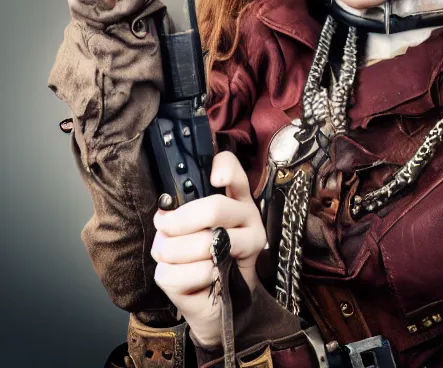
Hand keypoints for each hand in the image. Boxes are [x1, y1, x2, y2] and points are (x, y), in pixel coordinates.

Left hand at [151, 151, 267, 345]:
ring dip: (172, 252)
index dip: (224, 168)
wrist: (216, 305)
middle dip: (178, 222)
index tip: (213, 178)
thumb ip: (179, 213)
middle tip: (163, 228)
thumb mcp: (189, 229)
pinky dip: (174, 277)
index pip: (236, 172)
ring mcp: (249, 247)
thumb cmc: (199, 257)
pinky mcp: (238, 276)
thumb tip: (164, 212)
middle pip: (214, 209)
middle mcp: (249, 218)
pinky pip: (193, 274)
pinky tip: (180, 277)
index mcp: (237, 199)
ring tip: (167, 255)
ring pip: (203, 244)